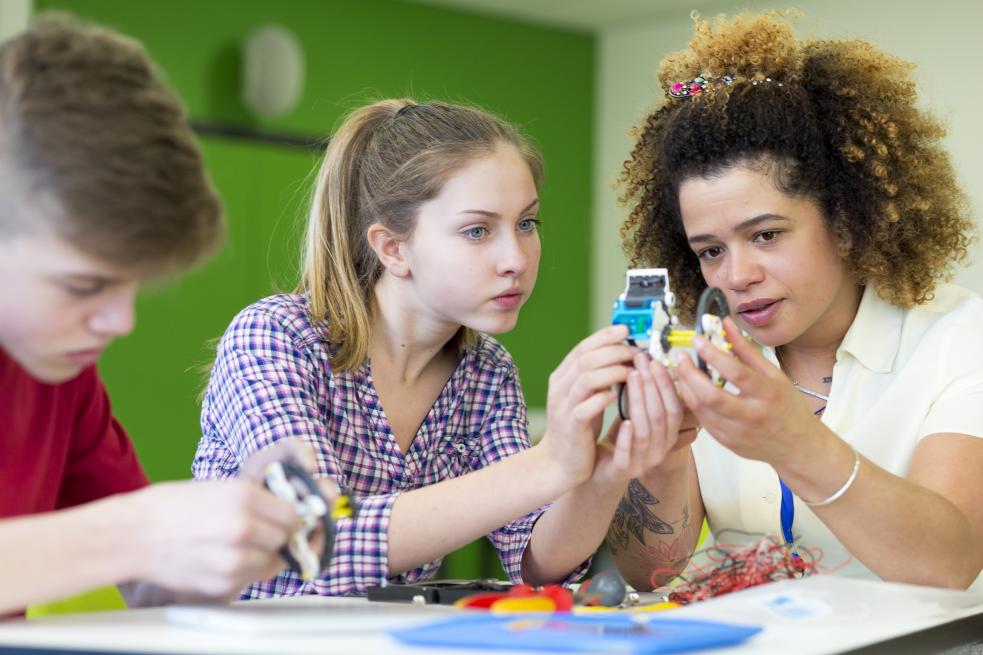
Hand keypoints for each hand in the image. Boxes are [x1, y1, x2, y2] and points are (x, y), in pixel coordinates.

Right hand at [133, 438, 338, 600]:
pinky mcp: (222, 583)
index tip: (283, 520)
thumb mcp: (220, 488)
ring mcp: (234, 559)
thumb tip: (289, 514)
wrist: (132, 535)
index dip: (289, 518)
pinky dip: (242, 572)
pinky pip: (249, 579)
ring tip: (233, 546)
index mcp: (244, 497)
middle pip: (284, 539)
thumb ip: (257, 501)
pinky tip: (220, 558)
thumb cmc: (172, 507)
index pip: (292, 514)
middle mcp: (243, 528)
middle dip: (276, 537)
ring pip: (269, 562)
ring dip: (260, 556)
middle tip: (257, 533)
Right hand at [538, 324, 634, 488]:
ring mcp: (563, 406)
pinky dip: (604, 398)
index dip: (604, 337)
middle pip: (586, 359)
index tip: (626, 330)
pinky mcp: (571, 426)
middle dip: (614, 352)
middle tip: (636, 353)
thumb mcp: (585, 396)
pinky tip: (617, 396)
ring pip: (586, 378)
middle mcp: (560, 388)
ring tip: (631, 372)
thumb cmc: (578, 428)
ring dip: (613, 371)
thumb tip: (622, 353)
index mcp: (562, 377)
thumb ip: (597, 376)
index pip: (582, 348)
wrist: (560, 462)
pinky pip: (586, 406)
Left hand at [593, 353, 697, 484]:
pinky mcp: (621, 471)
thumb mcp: (635, 412)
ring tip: (630, 379)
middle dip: (652, 385)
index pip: (674, 407)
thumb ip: (644, 394)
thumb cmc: (619, 436)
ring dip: (639, 403)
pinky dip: (626, 438)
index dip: (666, 384)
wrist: (596, 466)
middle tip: (639, 362)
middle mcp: (659, 449)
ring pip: (645, 433)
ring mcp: (642, 462)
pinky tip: (623, 421)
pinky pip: (627, 456)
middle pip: (661, 416)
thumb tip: (647, 358)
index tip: (654, 361)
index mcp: (667, 435)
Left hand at [674, 316, 817, 465]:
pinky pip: (702, 421)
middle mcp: (753, 415)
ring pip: (701, 410)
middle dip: (690, 374)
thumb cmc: (787, 406)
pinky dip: (692, 403)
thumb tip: (726, 324)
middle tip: (681, 358)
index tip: (698, 340)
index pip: (735, 372)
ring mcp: (738, 432)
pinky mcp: (727, 442)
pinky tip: (690, 390)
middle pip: (711, 395)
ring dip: (686, 388)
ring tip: (682, 371)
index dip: (712, 354)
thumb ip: (746, 350)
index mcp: (768, 394)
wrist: (798, 446)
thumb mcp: (774, 374)